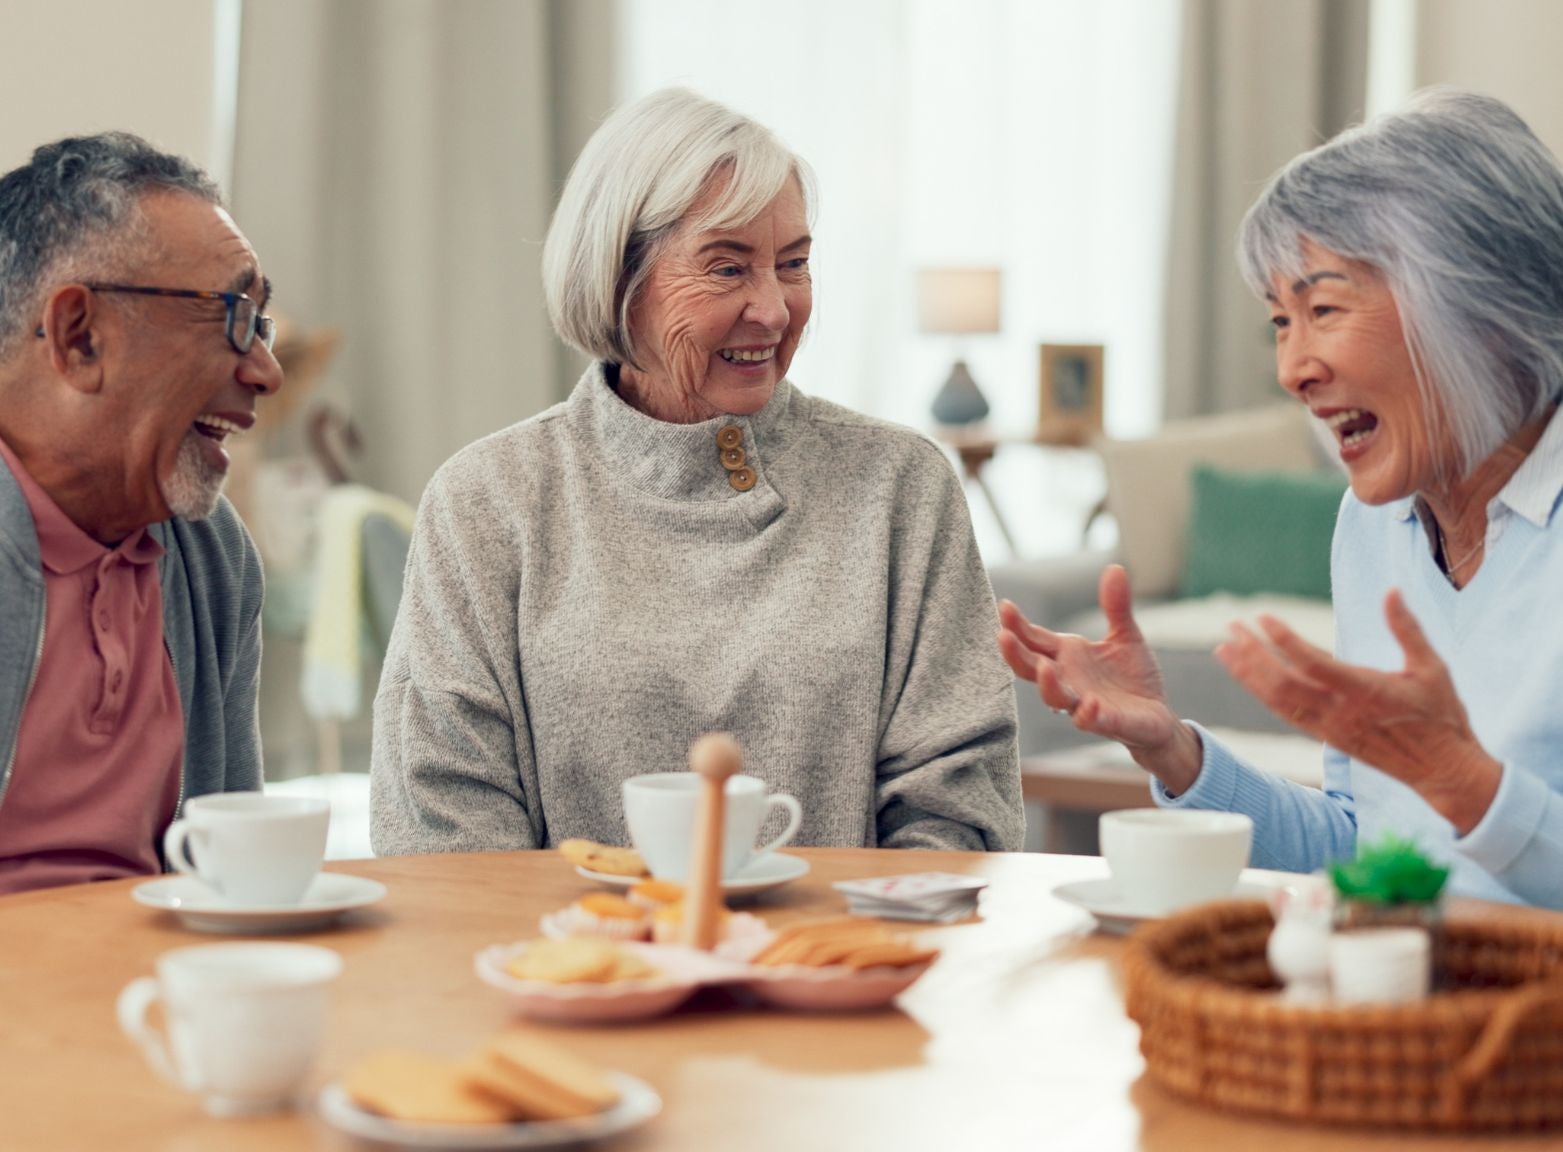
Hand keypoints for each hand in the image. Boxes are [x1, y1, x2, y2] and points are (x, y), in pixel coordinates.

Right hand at [998, 565, 1201, 791]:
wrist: (1157, 716)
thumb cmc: (1133, 677)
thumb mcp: (1125, 635)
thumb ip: (1116, 606)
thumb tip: (1114, 568)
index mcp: (1067, 656)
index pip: (1034, 639)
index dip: (1017, 625)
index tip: (1005, 607)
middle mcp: (1067, 679)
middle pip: (1031, 668)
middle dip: (1015, 654)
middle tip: (1002, 635)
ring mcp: (1082, 702)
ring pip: (1054, 697)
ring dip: (1047, 684)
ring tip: (1043, 668)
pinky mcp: (1105, 722)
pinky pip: (1090, 720)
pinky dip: (1087, 713)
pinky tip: (1090, 704)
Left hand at [1214, 589, 1500, 832]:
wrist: (1442, 770)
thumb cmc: (1441, 715)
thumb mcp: (1432, 668)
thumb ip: (1407, 629)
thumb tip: (1392, 590)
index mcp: (1367, 691)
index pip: (1313, 663)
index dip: (1284, 640)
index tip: (1262, 617)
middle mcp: (1342, 712)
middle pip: (1283, 682)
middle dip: (1252, 653)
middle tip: (1230, 626)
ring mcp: (1330, 728)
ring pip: (1278, 701)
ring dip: (1248, 674)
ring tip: (1224, 649)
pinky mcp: (1327, 738)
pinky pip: (1286, 714)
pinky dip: (1262, 694)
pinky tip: (1247, 677)